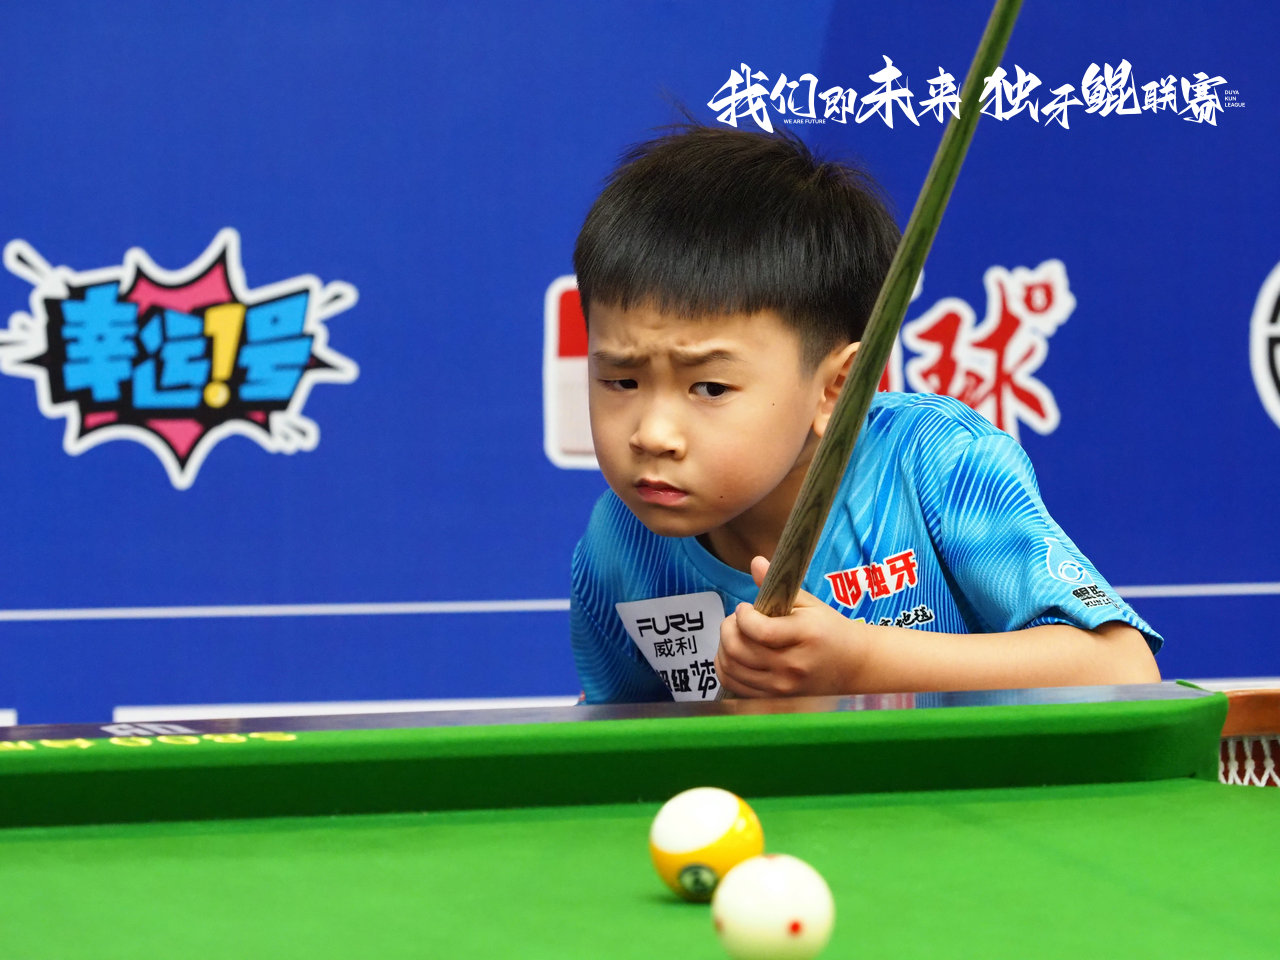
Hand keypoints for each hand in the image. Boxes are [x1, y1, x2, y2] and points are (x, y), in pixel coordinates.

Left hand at [715, 556, 867, 697]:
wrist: (854, 666)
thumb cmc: (830, 630)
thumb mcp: (810, 604)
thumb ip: (779, 584)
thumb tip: (755, 562)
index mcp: (805, 636)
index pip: (760, 631)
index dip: (743, 617)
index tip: (745, 607)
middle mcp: (793, 666)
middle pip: (739, 650)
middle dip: (728, 628)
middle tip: (737, 619)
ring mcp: (783, 687)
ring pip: (732, 668)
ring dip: (724, 647)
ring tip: (736, 634)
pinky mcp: (775, 698)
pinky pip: (735, 686)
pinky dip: (726, 668)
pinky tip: (734, 654)